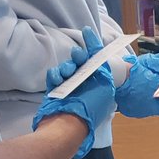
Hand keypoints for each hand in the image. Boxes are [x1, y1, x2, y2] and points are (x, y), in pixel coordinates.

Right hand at [32, 27, 116, 157]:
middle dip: (78, 56)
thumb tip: (101, 60)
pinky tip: (57, 78)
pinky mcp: (56, 92)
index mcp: (98, 83)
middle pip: (80, 62)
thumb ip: (104, 71)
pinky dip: (55, 75)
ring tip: (67, 73)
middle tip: (78, 56)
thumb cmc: (90, 108)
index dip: (92, 44)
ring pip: (66, 68)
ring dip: (66, 67)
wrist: (70, 125)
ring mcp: (69, 88)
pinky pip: (54, 77)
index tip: (87, 32)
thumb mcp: (105, 87)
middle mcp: (84, 84)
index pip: (96, 59)